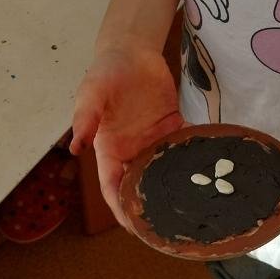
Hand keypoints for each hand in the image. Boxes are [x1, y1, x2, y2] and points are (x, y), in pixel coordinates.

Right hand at [70, 42, 182, 223]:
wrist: (132, 51)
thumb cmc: (106, 72)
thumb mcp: (92, 93)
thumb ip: (85, 119)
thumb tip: (75, 148)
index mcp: (108, 149)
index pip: (112, 186)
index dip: (121, 208)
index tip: (134, 228)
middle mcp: (130, 150)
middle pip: (139, 185)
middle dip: (150, 207)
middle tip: (168, 228)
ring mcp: (152, 140)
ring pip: (161, 172)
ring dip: (172, 188)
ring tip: (190, 210)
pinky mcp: (171, 127)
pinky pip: (180, 150)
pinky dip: (190, 162)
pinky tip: (204, 177)